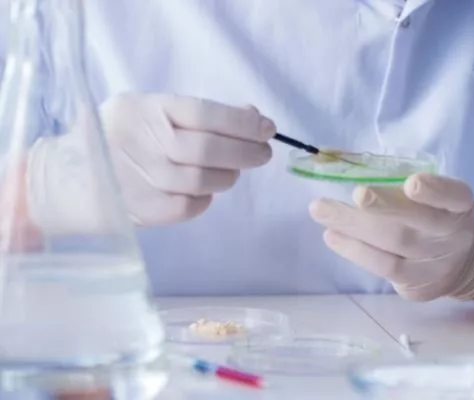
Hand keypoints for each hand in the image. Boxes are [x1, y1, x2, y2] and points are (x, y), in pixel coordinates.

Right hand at [101, 94, 275, 224]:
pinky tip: (204, 191)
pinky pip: (190, 206)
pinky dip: (206, 199)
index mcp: (143, 109)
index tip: (267, 128)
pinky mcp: (139, 209)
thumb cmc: (119, 140)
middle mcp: (138, 141)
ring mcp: (137, 177)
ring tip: (230, 171)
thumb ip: (196, 115)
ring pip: (203, 180)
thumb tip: (252, 116)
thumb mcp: (148, 113)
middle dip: (247, 152)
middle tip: (263, 154)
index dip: (243, 121)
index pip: (204, 113)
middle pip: (208, 149)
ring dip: (228, 176)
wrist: (65, 179)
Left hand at [309, 173, 473, 300]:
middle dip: (384, 208)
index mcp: (460, 205)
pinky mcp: (418, 285)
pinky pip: (385, 268)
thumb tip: (344, 162)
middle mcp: (454, 236)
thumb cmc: (435, 213)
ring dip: (355, 228)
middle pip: (419, 223)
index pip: (453, 196)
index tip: (412, 183)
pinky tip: (333, 236)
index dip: (434, 190)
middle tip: (356, 193)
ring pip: (395, 247)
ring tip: (321, 210)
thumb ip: (402, 182)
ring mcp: (436, 265)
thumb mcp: (433, 194)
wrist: (463, 260)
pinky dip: (356, 251)